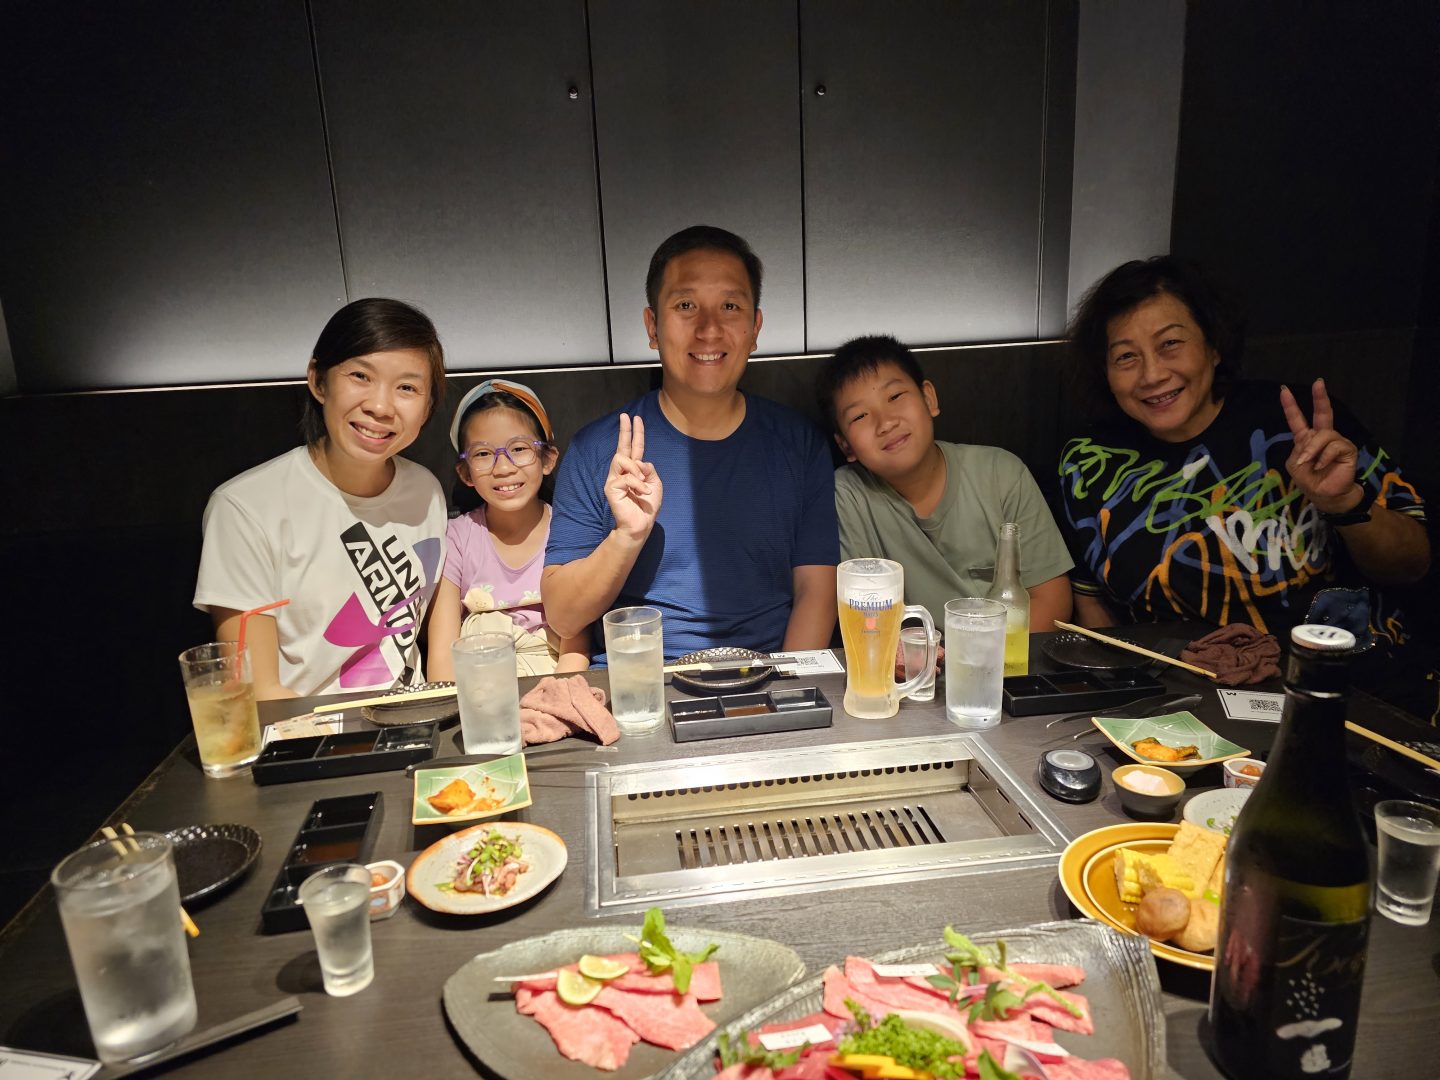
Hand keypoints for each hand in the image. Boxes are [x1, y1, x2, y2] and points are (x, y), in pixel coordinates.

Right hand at [605, 413, 662, 541]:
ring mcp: (615, 479)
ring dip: (636, 470)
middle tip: (625, 416)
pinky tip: (642, 493)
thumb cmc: (647, 507)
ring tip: (644, 484)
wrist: (640, 525)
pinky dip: (638, 484)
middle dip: (624, 430)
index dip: (636, 433)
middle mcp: (622, 472)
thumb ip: (649, 469)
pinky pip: (626, 477)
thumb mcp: (655, 484)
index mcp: (634, 470)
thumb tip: (640, 462)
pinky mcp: (611, 488)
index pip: (634, 448)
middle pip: (622, 447)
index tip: (636, 418)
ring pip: (623, 459)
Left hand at [1280, 379, 1363, 513]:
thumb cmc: (1310, 480)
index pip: (1297, 419)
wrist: (1326, 495)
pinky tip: (1320, 466)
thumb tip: (1310, 445)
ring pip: (1324, 435)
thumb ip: (1300, 450)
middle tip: (1318, 382)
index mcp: (1306, 439)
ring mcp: (1336, 441)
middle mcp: (1322, 436)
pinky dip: (1324, 457)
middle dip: (1320, 398)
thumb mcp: (1296, 465)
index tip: (1283, 390)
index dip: (1290, 406)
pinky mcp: (1347, 449)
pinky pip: (1333, 447)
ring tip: (1308, 462)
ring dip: (1313, 449)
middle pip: (1322, 414)